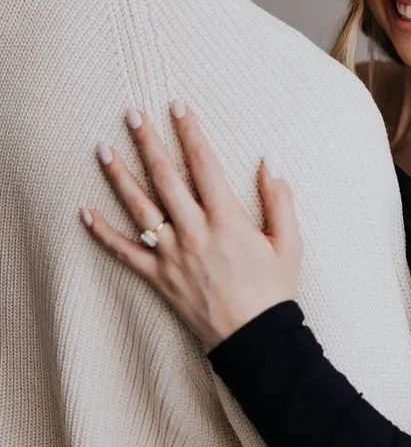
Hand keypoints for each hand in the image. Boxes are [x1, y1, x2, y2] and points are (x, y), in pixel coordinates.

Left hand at [81, 101, 302, 350]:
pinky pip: (124, 253)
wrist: (255, 341)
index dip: (189, 131)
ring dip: (119, 176)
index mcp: (227, 219)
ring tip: (103, 149)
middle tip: (132, 114)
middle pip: (164, 177)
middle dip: (148, 141)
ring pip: (139, 208)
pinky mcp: (159, 278)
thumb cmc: (274, 290)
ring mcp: (173, 255)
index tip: (178, 105)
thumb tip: (269, 160)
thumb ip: (279, 198)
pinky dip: (102, 233)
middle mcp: (194, 231)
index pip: (203, 163)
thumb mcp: (289, 242)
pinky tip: (84, 212)